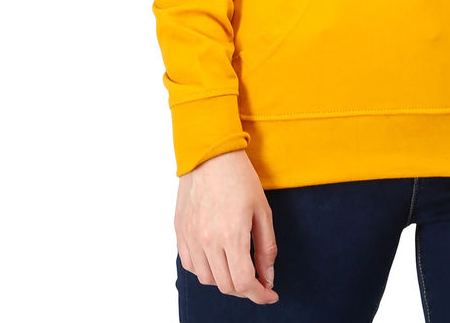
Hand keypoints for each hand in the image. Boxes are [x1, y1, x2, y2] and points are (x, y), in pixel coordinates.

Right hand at [175, 149, 278, 304]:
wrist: (210, 154)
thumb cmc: (239, 177)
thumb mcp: (262, 210)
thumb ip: (266, 247)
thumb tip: (268, 275)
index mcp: (231, 235)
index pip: (244, 282)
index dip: (259, 294)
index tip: (270, 294)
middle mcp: (208, 241)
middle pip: (226, 285)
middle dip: (246, 289)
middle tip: (259, 281)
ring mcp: (191, 238)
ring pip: (207, 279)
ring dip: (225, 280)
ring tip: (238, 267)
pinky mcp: (180, 232)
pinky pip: (190, 265)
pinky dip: (205, 269)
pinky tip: (217, 258)